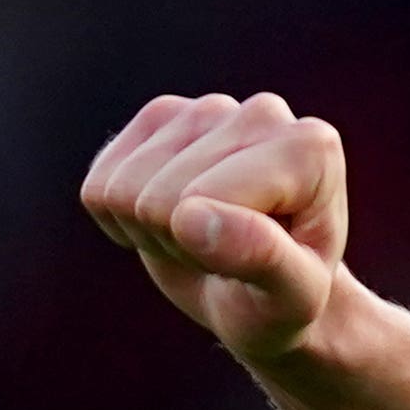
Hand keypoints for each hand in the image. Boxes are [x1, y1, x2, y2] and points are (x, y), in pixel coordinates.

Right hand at [79, 92, 351, 364]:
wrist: (262, 294)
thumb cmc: (284, 300)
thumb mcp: (292, 299)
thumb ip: (262, 258)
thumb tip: (191, 216)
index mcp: (311, 148)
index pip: (207, 200)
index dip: (217, 250)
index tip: (263, 262)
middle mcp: (263, 114)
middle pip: (160, 198)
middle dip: (185, 244)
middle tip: (232, 255)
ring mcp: (206, 109)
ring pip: (122, 190)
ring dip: (154, 233)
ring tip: (208, 238)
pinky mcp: (160, 117)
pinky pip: (98, 185)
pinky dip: (123, 220)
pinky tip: (174, 220)